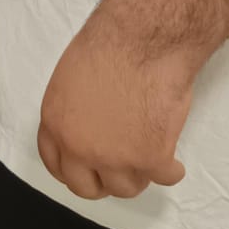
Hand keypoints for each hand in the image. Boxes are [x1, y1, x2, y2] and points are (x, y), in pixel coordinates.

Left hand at [37, 23, 193, 200]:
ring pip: (127, 188)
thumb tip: (87, 127)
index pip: (56, 165)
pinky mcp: (151, 158)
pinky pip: (166, 178)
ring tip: (148, 153)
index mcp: (56, 123)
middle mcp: (80, 147)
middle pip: (87, 187)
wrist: (143, 40)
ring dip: (138, 174)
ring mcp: (115, 157)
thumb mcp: (71, 77)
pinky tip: (172, 161)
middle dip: (104, 181)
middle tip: (120, 168)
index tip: (87, 171)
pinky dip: (172, 170)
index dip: (74, 170)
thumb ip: (74, 111)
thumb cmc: (110, 45)